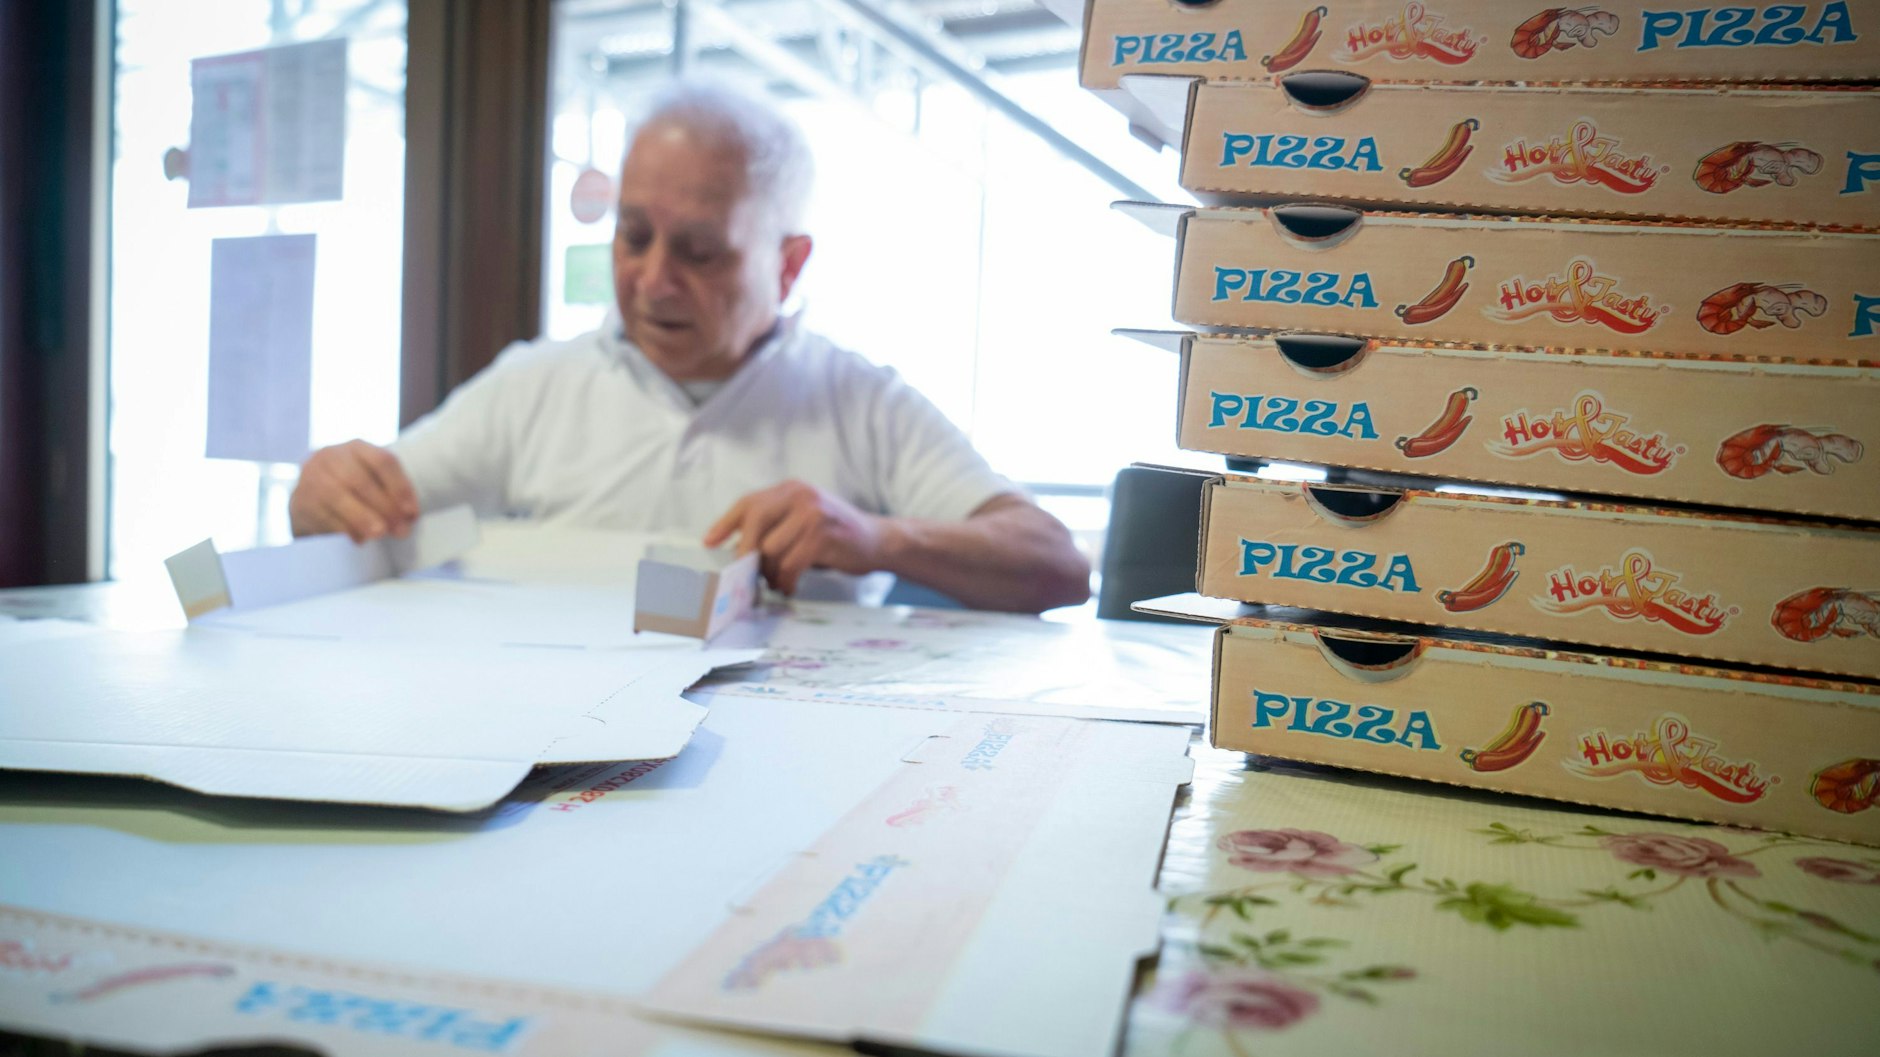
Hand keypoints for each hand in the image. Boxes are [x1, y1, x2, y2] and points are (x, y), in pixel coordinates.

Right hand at [288, 440, 420, 542]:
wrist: (310, 497)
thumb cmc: (353, 489)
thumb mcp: (373, 481)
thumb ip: (391, 494)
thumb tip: (408, 518)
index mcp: (357, 447)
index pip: (382, 460)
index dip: (400, 487)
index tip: (412, 512)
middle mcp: (331, 456)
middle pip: (360, 480)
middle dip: (384, 508)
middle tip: (401, 530)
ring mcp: (311, 476)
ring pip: (338, 496)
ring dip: (363, 518)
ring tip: (380, 534)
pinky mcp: (300, 500)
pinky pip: (322, 514)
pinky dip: (343, 529)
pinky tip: (359, 539)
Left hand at [703, 480, 886, 594]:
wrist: (880, 541)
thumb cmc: (836, 536)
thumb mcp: (804, 520)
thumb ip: (776, 527)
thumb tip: (737, 551)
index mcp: (791, 489)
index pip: (749, 503)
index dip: (725, 523)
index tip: (709, 542)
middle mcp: (801, 495)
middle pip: (755, 523)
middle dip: (745, 554)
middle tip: (745, 576)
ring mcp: (813, 514)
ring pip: (771, 549)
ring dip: (769, 573)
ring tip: (776, 583)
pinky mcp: (823, 536)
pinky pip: (790, 564)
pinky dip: (785, 581)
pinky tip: (790, 586)